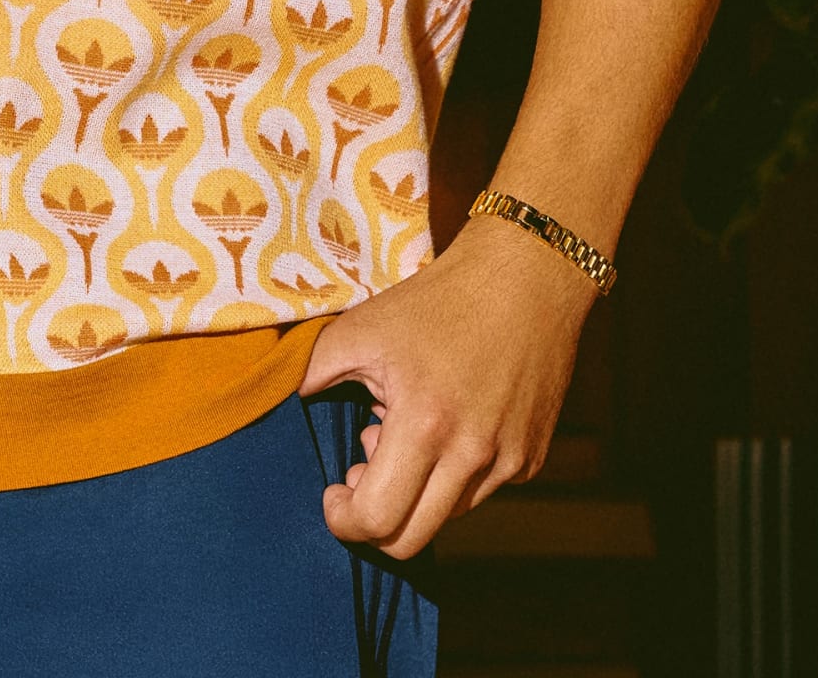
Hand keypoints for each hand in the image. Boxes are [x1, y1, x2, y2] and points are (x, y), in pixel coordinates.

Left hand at [298, 216, 597, 557]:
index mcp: (425, 424)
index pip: (377, 518)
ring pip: (447, 517)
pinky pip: (481, 493)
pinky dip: (452, 476)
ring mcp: (509, 461)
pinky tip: (442, 426)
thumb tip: (287, 404)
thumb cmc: (436, 301)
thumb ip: (314, 371)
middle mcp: (473, 455)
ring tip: (405, 433)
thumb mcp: (362, 327)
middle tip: (362, 470)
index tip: (334, 492)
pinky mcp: (531, 458)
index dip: (344, 519)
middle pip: (412, 539)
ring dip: (415, 493)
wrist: (525, 279)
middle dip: (374, 520)